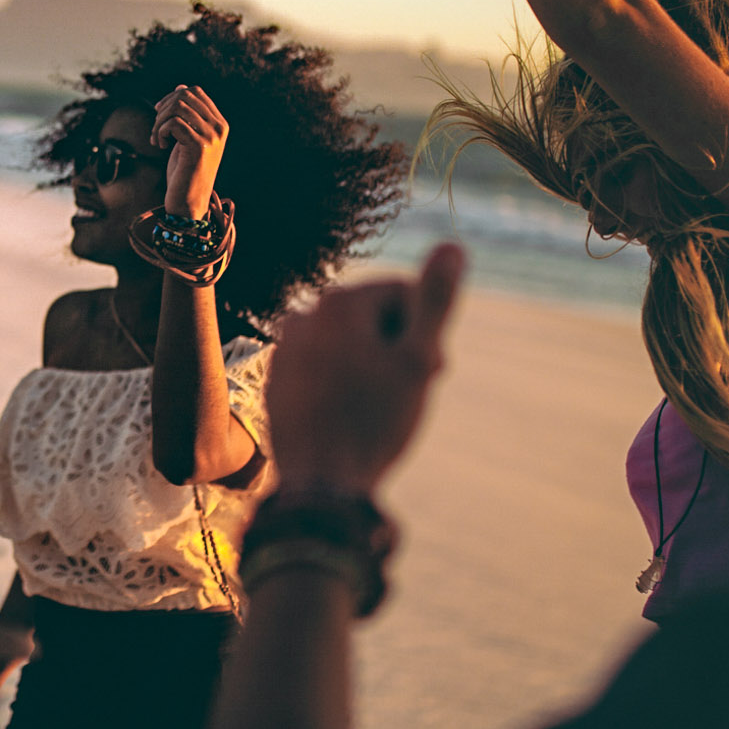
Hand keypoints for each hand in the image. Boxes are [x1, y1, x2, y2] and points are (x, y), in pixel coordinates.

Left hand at [153, 84, 228, 217]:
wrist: (189, 200)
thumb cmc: (185, 170)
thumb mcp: (187, 138)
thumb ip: (187, 115)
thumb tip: (180, 87)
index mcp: (219, 123)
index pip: (196, 91)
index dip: (173, 96)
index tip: (160, 112)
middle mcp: (219, 128)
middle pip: (186, 96)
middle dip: (164, 109)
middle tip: (156, 129)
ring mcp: (211, 137)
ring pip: (178, 108)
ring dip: (159, 121)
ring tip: (157, 138)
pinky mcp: (199, 147)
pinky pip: (173, 124)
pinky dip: (160, 132)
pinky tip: (160, 146)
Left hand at [266, 241, 463, 494]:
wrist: (319, 483)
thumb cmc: (373, 421)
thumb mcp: (416, 358)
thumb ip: (435, 300)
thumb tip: (452, 246)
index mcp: (339, 302)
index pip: (403, 295)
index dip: (425, 332)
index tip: (431, 371)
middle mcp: (304, 316)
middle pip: (371, 318)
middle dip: (396, 347)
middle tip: (408, 394)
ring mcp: (285, 349)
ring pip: (346, 344)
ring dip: (369, 366)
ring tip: (379, 407)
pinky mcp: (276, 380)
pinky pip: (321, 369)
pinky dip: (340, 384)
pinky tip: (349, 416)